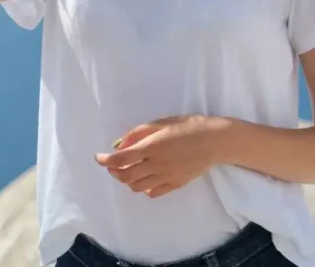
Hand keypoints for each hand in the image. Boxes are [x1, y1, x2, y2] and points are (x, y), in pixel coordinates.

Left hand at [95, 115, 228, 197]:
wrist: (215, 140)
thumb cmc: (189, 125)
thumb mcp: (164, 121)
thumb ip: (140, 132)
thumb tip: (119, 143)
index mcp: (152, 146)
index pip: (121, 158)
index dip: (106, 160)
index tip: (99, 157)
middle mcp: (156, 164)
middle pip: (126, 176)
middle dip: (114, 172)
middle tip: (113, 164)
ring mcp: (165, 177)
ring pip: (137, 187)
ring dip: (126, 181)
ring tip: (127, 171)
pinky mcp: (174, 185)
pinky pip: (153, 192)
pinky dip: (143, 188)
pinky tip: (146, 179)